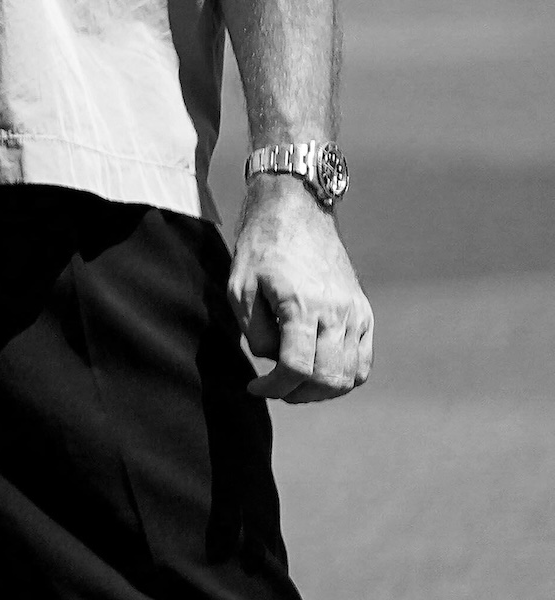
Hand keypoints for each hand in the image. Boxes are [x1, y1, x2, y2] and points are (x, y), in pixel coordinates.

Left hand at [230, 178, 372, 402]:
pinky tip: (319, 371)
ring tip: (295, 383)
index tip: (254, 387)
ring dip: (322, 390)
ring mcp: (356, 313)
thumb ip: (254, 331)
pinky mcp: (364, 312)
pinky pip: (363, 361)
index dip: (274, 387)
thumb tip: (272, 361)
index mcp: (302, 305)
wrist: (296, 211)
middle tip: (275, 388)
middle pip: (328, 379)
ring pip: (350, 375)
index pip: (297, 368)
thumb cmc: (261, 247)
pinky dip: (344, 376)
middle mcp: (337, 312)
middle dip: (298, 393)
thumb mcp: (240, 286)